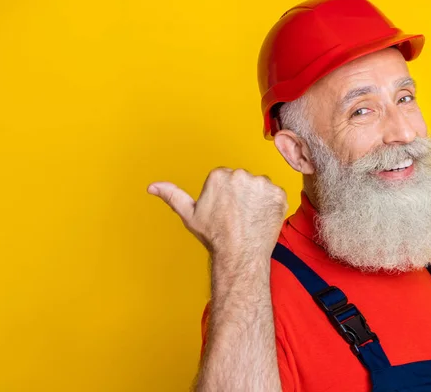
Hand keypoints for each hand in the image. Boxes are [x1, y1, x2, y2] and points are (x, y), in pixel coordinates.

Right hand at [148, 168, 287, 262]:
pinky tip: (261, 219)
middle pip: (243, 180)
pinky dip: (271, 206)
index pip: (225, 179)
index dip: (225, 196)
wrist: (239, 255)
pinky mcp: (278, 194)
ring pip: (259, 187)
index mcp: (219, 175)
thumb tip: (152, 186)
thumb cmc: (215, 236)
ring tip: (248, 218)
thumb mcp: (189, 214)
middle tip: (236, 216)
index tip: (224, 211)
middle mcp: (241, 174)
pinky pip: (275, 195)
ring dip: (257, 199)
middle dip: (241, 195)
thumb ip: (172, 195)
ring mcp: (262, 184)